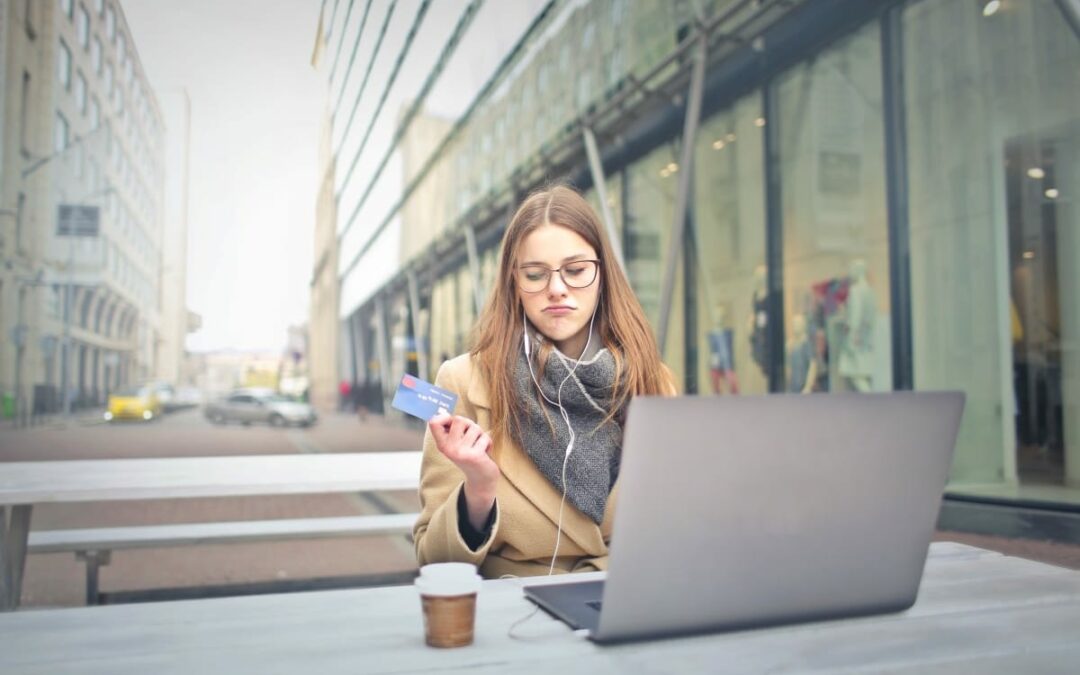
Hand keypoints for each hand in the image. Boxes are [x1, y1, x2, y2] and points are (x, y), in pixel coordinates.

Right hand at [429, 413, 497, 530]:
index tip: (452, 422)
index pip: (434, 422)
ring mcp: (461, 452)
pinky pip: (485, 437)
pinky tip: (485, 453)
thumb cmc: (470, 454)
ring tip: (478, 446)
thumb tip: (442, 412)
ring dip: (480, 435)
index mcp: (442, 444)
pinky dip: (488, 443)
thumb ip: (450, 429)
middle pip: (459, 419)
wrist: (481, 478)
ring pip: (474, 427)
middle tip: (472, 437)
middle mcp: (448, 448)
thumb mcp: (456, 442)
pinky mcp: (474, 455)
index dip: (445, 417)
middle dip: (469, 424)